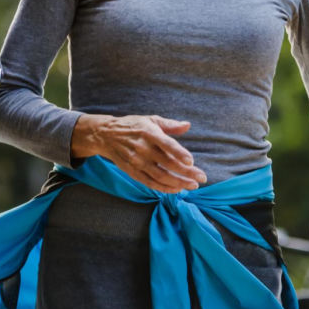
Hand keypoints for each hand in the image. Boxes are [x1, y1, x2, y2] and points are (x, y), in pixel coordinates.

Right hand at [71, 113, 207, 192]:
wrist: (106, 135)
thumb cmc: (133, 126)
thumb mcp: (151, 120)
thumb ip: (170, 124)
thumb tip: (187, 125)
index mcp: (149, 132)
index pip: (166, 144)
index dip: (179, 153)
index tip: (191, 161)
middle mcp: (143, 148)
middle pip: (168, 163)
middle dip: (186, 173)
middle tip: (201, 178)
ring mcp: (137, 162)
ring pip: (161, 176)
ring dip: (178, 183)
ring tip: (192, 185)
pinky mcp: (133, 172)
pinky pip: (150, 183)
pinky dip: (164, 188)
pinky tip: (177, 189)